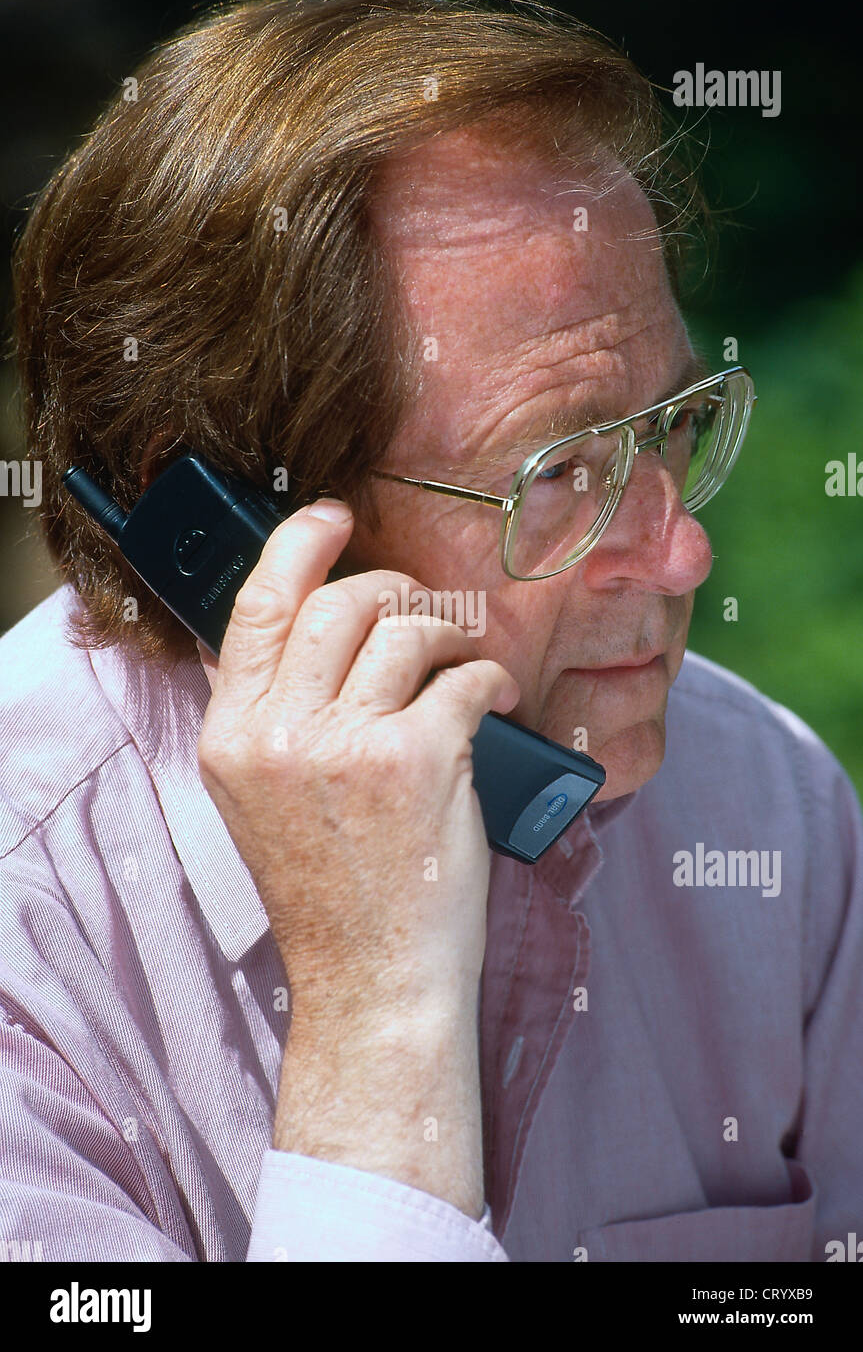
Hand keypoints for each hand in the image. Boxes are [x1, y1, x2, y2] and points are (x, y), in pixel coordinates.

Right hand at [196, 498, 519, 1024]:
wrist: (372, 980)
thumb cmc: (330, 891)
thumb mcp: (260, 800)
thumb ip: (267, 714)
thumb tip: (292, 629)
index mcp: (232, 737)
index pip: (255, 606)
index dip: (298, 546)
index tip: (333, 518)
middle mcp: (278, 733)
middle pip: (341, 601)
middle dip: (396, 590)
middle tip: (424, 614)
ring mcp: (346, 745)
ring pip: (407, 628)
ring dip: (450, 635)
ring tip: (463, 664)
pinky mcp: (419, 761)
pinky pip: (466, 677)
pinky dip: (492, 679)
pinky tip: (498, 699)